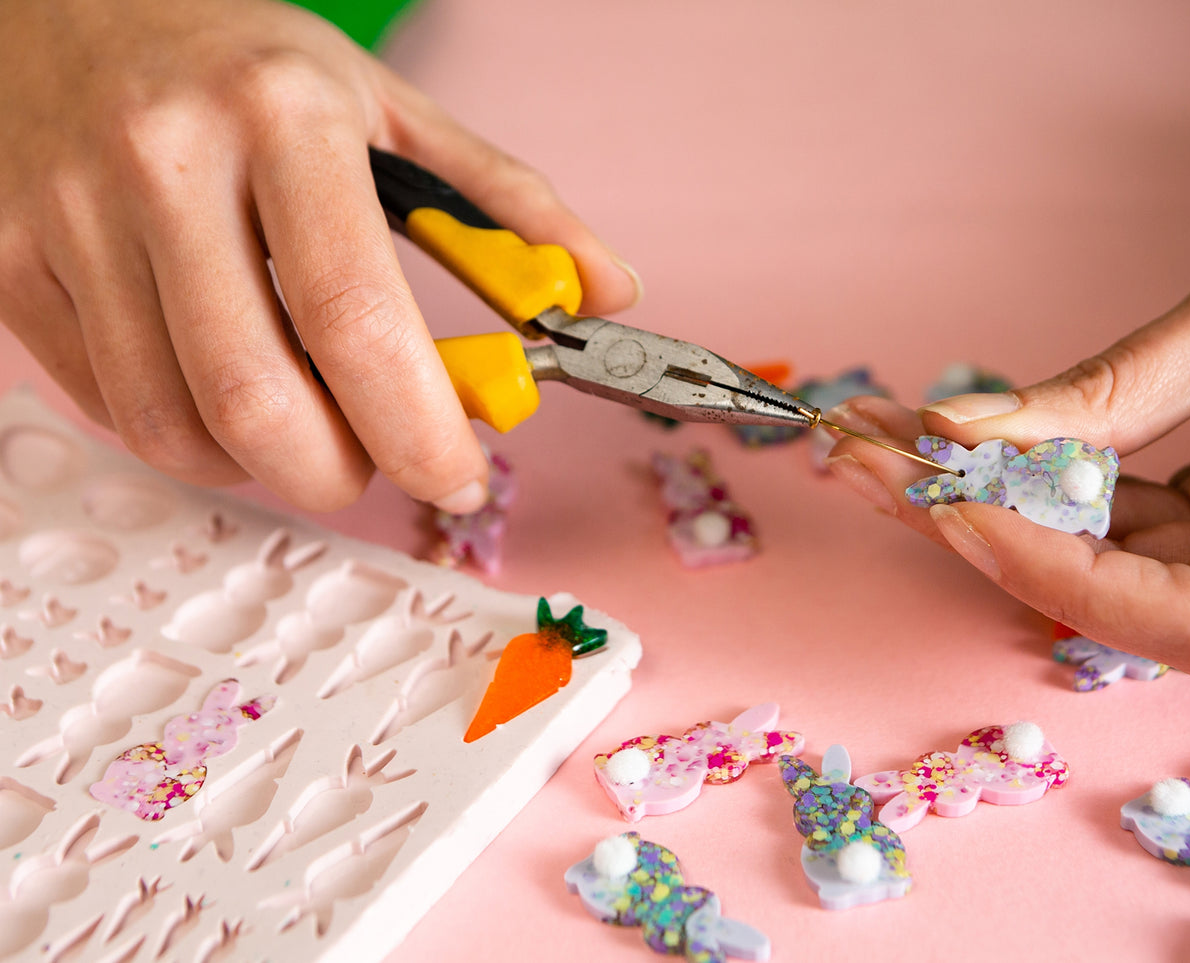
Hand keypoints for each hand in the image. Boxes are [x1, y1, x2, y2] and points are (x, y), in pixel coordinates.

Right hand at [0, 0, 639, 511]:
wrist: (63, 3)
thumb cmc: (240, 63)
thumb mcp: (386, 106)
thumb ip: (507, 206)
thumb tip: (605, 292)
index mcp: (281, 118)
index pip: (356, 319)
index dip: (417, 428)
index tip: (457, 473)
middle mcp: (163, 164)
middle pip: (258, 402)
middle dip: (342, 472)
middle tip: (380, 463)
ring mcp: (69, 215)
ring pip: (175, 426)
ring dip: (264, 463)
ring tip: (306, 418)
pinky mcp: (11, 261)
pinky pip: (113, 408)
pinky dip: (188, 434)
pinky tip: (224, 389)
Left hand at [827, 167, 1189, 675]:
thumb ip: (1109, 391)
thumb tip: (960, 434)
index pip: (1187, 613)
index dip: (1053, 574)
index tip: (946, 504)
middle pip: (1135, 598)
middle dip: (991, 532)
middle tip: (868, 458)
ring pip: (1130, 571)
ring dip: (1008, 511)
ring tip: (892, 443)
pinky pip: (1155, 538)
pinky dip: (1064, 497)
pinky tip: (980, 453)